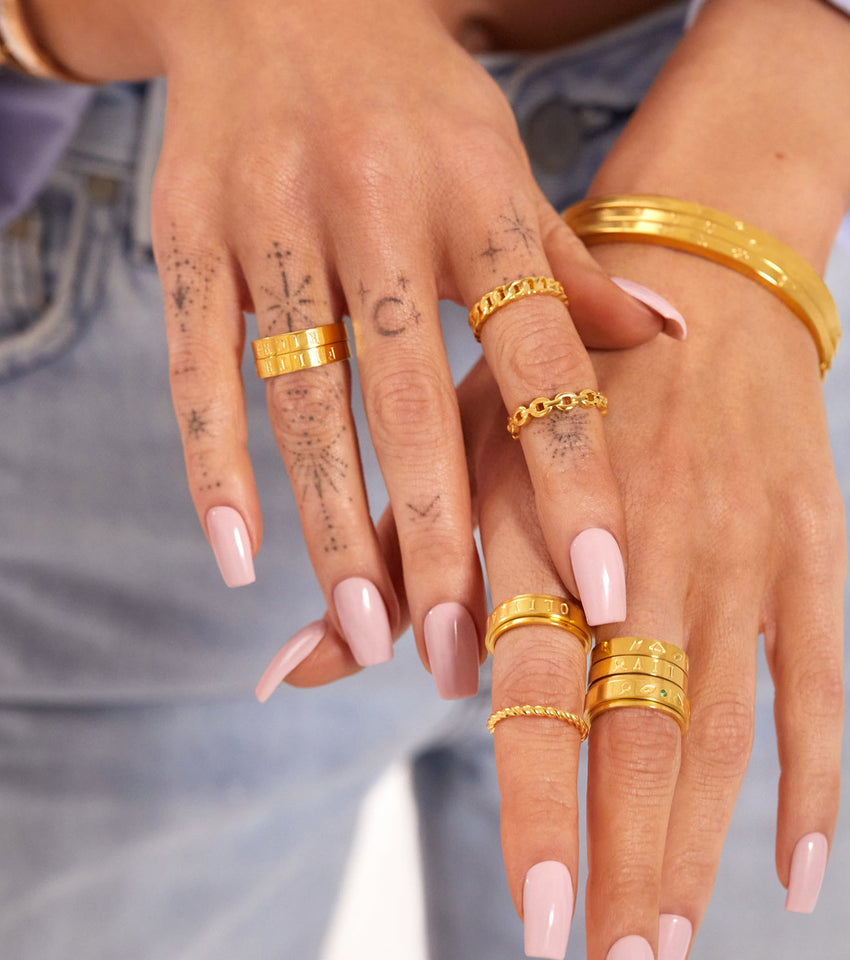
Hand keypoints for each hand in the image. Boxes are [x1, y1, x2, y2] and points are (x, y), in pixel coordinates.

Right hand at [28, 0, 673, 682]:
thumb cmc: (409, 100)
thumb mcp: (500, 164)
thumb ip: (568, 266)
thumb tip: (663, 340)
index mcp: (474, 190)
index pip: (535, 353)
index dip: (572, 473)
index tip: (601, 587)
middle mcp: (375, 203)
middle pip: (406, 400)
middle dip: (434, 537)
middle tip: (458, 654)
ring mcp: (269, 219)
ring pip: (302, 400)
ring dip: (330, 526)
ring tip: (363, 631)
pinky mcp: (186, 234)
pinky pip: (194, 365)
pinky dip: (212, 464)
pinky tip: (236, 556)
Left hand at [262, 241, 844, 958]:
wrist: (699, 280)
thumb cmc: (551, 377)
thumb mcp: (454, 437)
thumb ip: (386, 559)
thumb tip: (286, 672)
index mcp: (538, 518)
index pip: (533, 683)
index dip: (536, 799)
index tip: (535, 913)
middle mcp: (639, 542)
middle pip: (631, 722)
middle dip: (620, 853)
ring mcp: (733, 548)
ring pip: (718, 720)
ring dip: (697, 840)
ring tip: (668, 942)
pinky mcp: (808, 548)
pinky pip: (818, 678)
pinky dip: (813, 776)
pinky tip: (794, 872)